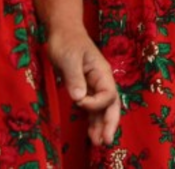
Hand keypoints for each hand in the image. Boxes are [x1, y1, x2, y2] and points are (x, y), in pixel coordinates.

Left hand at [48, 27, 120, 145]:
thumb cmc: (67, 41)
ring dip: (101, 125)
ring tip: (97, 143)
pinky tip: (90, 133)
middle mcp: (102, 80)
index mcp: (102, 72)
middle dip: (110, 123)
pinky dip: (92, 120)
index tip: (78, 101)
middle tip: (106, 141)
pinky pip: (92, 107)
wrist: (63, 31)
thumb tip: (79, 98)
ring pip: (102, 108)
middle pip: (112, 104)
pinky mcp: (84, 88)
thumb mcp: (69, 58)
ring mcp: (94, 85)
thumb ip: (75, 77)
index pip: (108, 94)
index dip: (95, 103)